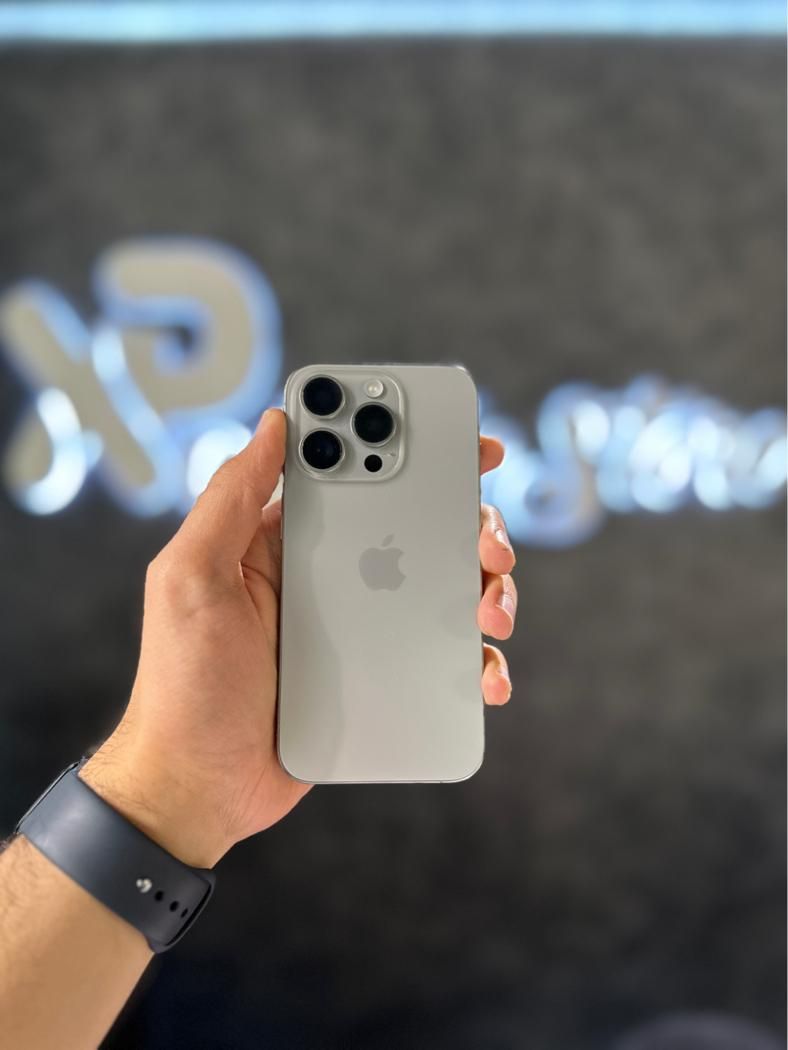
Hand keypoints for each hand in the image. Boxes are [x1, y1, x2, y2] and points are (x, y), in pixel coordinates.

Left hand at [82, 410, 517, 868]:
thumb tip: (273, 424)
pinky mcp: (380, 676)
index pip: (352, 474)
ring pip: (442, 586)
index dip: (405, 448)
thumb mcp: (191, 578)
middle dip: (467, 522)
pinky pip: (441, 656)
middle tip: (489, 545)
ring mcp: (360, 627)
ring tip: (492, 612)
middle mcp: (330, 575)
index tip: (459, 441)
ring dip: (484, 587)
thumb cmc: (185, 684)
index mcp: (286, 541)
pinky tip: (486, 675)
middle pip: (418, 525)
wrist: (203, 788)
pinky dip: (475, 659)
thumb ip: (230, 498)